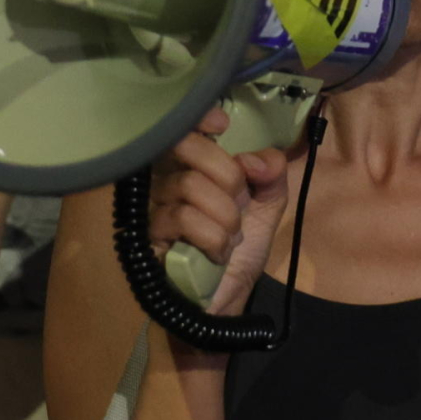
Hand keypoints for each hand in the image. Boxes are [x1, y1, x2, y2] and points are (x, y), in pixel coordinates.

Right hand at [147, 107, 290, 317]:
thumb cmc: (238, 250)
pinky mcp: (149, 241)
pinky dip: (214, 237)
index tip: (222, 124)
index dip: (198, 117)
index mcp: (190, 167)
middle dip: (225, 172)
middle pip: (184, 146)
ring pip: (190, 186)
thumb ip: (271, 175)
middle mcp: (164, 182)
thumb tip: (256, 159)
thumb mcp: (265, 206)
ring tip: (230, 237)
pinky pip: (184, 219)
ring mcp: (153, 210)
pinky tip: (217, 254)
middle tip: (239, 200)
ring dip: (226, 215)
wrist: (225, 302)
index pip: (180, 126)